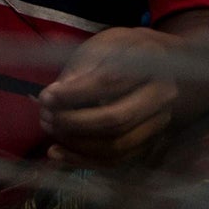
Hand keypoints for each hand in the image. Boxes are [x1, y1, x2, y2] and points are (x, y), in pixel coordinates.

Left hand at [38, 28, 190, 164]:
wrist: (155, 65)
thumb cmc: (121, 52)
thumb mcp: (101, 47)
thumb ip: (80, 69)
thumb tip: (52, 98)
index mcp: (151, 59)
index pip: (110, 82)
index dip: (74, 93)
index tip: (47, 96)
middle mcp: (162, 94)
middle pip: (115, 119)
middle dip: (73, 123)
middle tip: (46, 117)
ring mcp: (158, 121)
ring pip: (115, 146)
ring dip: (75, 144)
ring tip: (50, 130)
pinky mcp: (147, 142)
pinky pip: (114, 161)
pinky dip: (82, 160)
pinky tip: (56, 152)